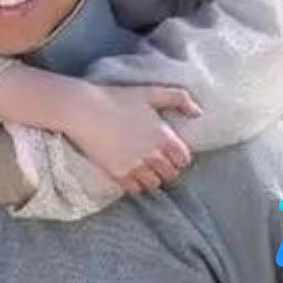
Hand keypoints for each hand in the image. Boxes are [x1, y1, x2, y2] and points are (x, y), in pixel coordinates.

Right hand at [62, 84, 200, 194]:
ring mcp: (135, 166)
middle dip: (166, 168)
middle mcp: (152, 154)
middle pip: (170, 174)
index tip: (169, 152)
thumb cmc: (117, 98)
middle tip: (155, 159)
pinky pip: (135, 189)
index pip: (183, 159)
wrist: (83, 109)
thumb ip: (178, 98)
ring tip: (142, 167)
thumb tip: (199, 112)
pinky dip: (135, 184)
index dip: (178, 156)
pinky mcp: (118, 173)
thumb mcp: (150, 92)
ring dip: (151, 177)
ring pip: (154, 184)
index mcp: (163, 135)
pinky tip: (129, 171)